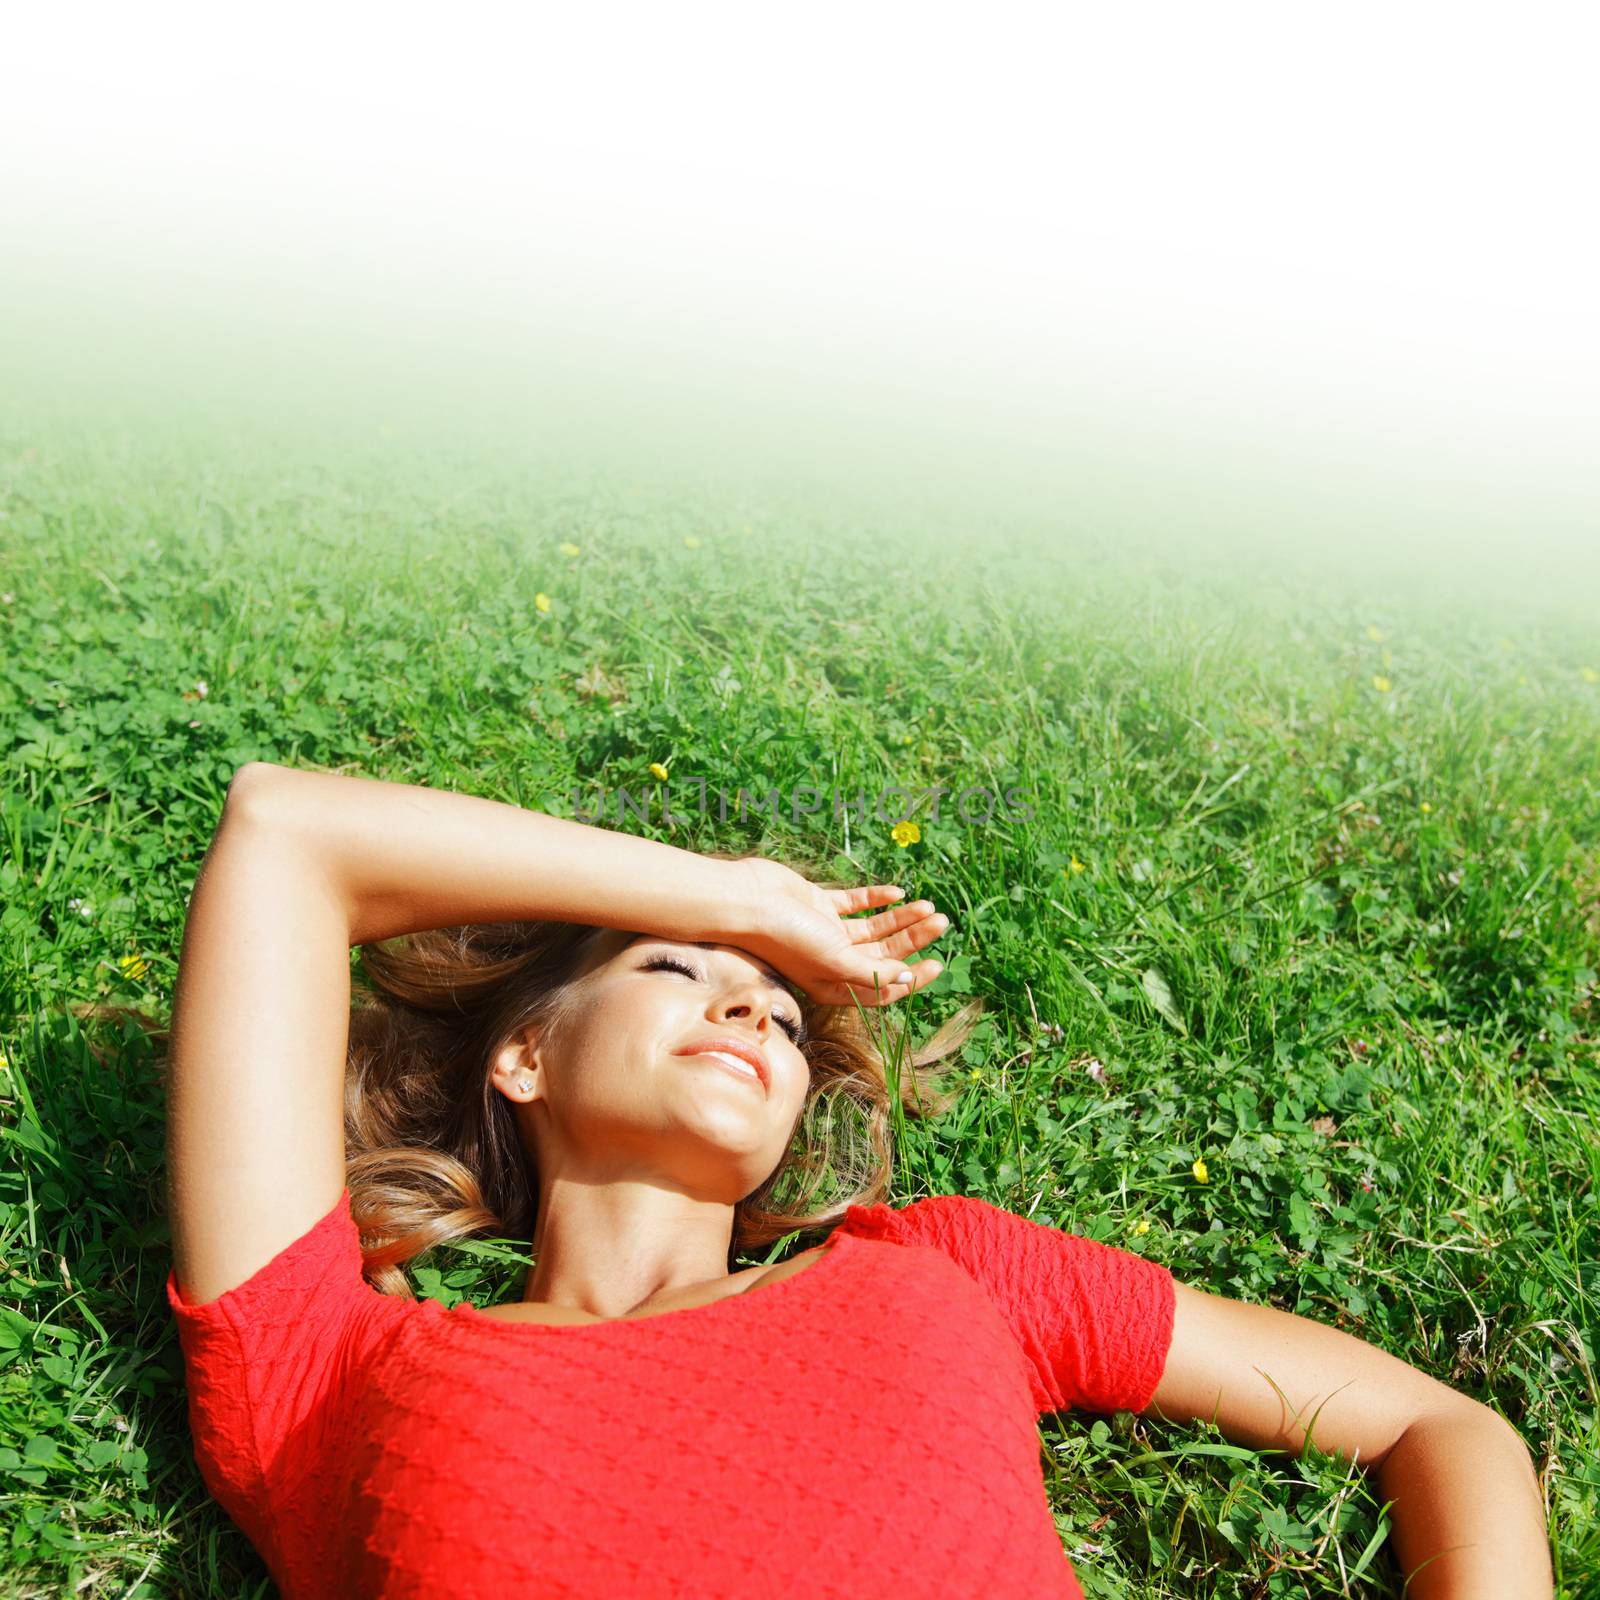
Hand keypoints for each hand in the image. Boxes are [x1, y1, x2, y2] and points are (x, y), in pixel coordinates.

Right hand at [724, 857, 948, 1006]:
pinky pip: (855, 903)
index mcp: (833, 983)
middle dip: (913, 940)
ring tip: (929, 908)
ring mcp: (825, 931)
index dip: (911, 979)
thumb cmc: (786, 937)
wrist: (747, 900)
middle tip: (941, 923)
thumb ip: (871, 972)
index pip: (881, 986)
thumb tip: (907, 980)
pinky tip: (898, 893)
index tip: (936, 965)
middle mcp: (831, 960)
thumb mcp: (834, 961)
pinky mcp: (819, 904)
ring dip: (901, 918)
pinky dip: (876, 899)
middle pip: (883, 954)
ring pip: (874, 928)